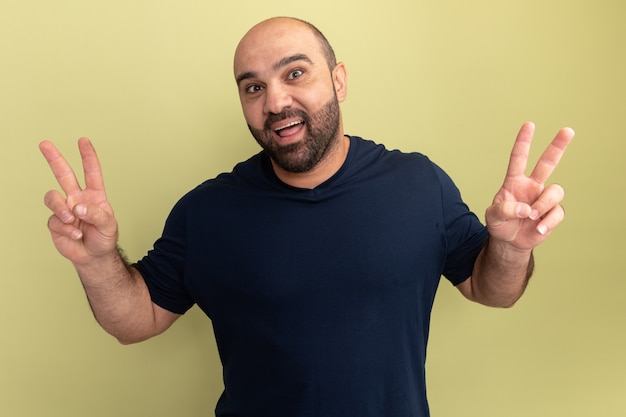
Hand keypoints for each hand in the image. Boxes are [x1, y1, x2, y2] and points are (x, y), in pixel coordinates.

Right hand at [40, 138, 117, 265]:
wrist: (94, 256)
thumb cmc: (104, 238)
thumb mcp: (109, 226)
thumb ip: (96, 214)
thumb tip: (77, 207)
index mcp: (94, 195)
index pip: (91, 172)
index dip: (88, 156)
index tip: (83, 141)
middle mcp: (77, 198)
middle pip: (63, 174)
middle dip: (54, 158)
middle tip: (44, 143)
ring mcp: (65, 209)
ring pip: (52, 197)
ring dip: (61, 208)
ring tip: (72, 220)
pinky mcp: (55, 223)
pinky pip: (55, 221)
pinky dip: (67, 229)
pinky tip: (76, 234)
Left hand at [486, 122, 573, 250]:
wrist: (509, 241)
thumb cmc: (500, 224)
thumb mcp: (493, 217)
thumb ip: (504, 210)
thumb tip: (526, 209)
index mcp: (515, 182)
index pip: (519, 158)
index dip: (524, 142)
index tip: (529, 125)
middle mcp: (532, 186)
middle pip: (547, 163)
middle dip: (558, 146)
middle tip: (568, 130)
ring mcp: (543, 198)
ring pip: (555, 191)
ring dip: (543, 205)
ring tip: (531, 217)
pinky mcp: (552, 213)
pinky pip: (557, 212)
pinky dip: (547, 222)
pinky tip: (538, 229)